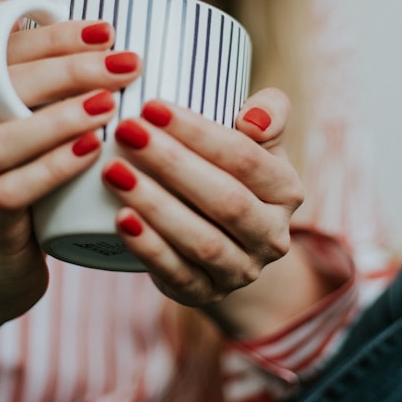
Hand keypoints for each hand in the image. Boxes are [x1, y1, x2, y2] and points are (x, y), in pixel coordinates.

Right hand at [0, 11, 142, 326]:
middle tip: (125, 65)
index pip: (1, 51)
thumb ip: (42, 87)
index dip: (54, 36)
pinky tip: (92, 151)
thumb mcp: (31, 134)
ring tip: (110, 104)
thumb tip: (52, 11)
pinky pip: (11, 193)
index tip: (109, 30)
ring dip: (57, 118)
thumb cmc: (29, 191)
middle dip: (66, 70)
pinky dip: (52, 168)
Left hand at [103, 88, 302, 307]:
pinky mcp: (205, 295)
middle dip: (171, 162)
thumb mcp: (257, 140)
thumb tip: (253, 118)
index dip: (198, 132)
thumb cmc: (231, 171)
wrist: (225, 239)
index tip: (151, 106)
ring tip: (114, 171)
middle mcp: (272, 236)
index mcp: (286, 190)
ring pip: (201, 241)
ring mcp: (241, 271)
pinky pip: (177, 273)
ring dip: (155, 205)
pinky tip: (120, 218)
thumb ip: (267, 112)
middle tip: (127, 131)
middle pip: (224, 198)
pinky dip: (148, 247)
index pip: (245, 158)